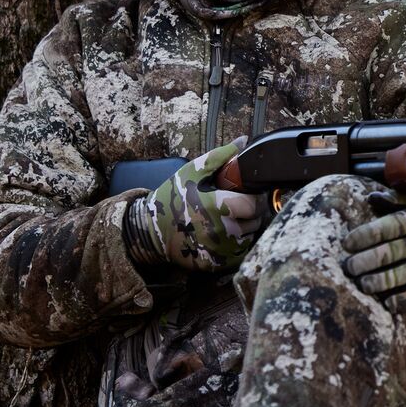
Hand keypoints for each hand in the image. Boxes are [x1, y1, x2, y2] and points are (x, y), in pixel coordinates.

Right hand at [123, 139, 265, 271]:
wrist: (150, 232)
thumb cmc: (172, 198)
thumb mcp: (191, 173)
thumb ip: (219, 157)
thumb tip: (244, 141)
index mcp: (215, 207)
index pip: (253, 204)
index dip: (253, 197)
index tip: (246, 193)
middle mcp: (220, 232)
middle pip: (255, 221)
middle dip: (250, 211)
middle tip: (236, 205)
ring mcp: (220, 251)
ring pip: (250, 237)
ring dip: (245, 228)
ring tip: (227, 219)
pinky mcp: (218, 265)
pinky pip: (241, 253)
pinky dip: (237, 244)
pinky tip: (223, 234)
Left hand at [342, 192, 405, 309]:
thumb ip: (398, 198)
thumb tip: (373, 197)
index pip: (389, 227)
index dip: (366, 235)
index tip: (347, 243)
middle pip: (393, 252)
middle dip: (368, 260)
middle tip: (349, 267)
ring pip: (403, 274)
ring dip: (381, 282)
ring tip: (362, 285)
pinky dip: (402, 300)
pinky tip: (387, 303)